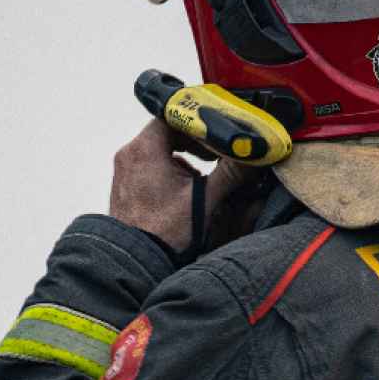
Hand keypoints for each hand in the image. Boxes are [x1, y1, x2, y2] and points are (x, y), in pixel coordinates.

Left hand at [109, 118, 256, 252]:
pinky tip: (186, 189)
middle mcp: (130, 155)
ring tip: (204, 174)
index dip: (199, 121)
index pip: (174, 116)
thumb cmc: (164, 233)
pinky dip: (170, 170)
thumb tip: (253, 156)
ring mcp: (125, 171)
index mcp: (144, 150)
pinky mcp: (127, 185)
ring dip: (184, 157)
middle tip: (216, 152)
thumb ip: (231, 172)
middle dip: (195, 141)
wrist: (137, 263)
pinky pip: (150, 166)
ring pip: (159, 149)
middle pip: (167, 132)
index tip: (218, 130)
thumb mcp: (204, 199)